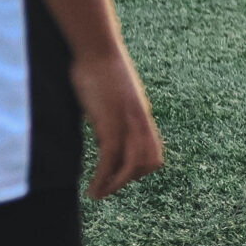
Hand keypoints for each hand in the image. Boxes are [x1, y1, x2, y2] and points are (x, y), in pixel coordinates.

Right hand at [71, 47, 162, 199]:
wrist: (97, 50)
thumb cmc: (99, 70)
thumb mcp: (112, 97)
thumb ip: (113, 114)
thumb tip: (103, 128)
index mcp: (141, 116)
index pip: (153, 151)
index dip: (141, 169)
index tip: (119, 177)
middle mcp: (140, 121)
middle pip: (149, 162)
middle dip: (128, 180)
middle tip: (106, 189)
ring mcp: (128, 122)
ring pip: (133, 165)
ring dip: (114, 185)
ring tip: (97, 195)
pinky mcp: (111, 122)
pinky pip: (111, 158)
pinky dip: (102, 179)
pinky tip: (91, 189)